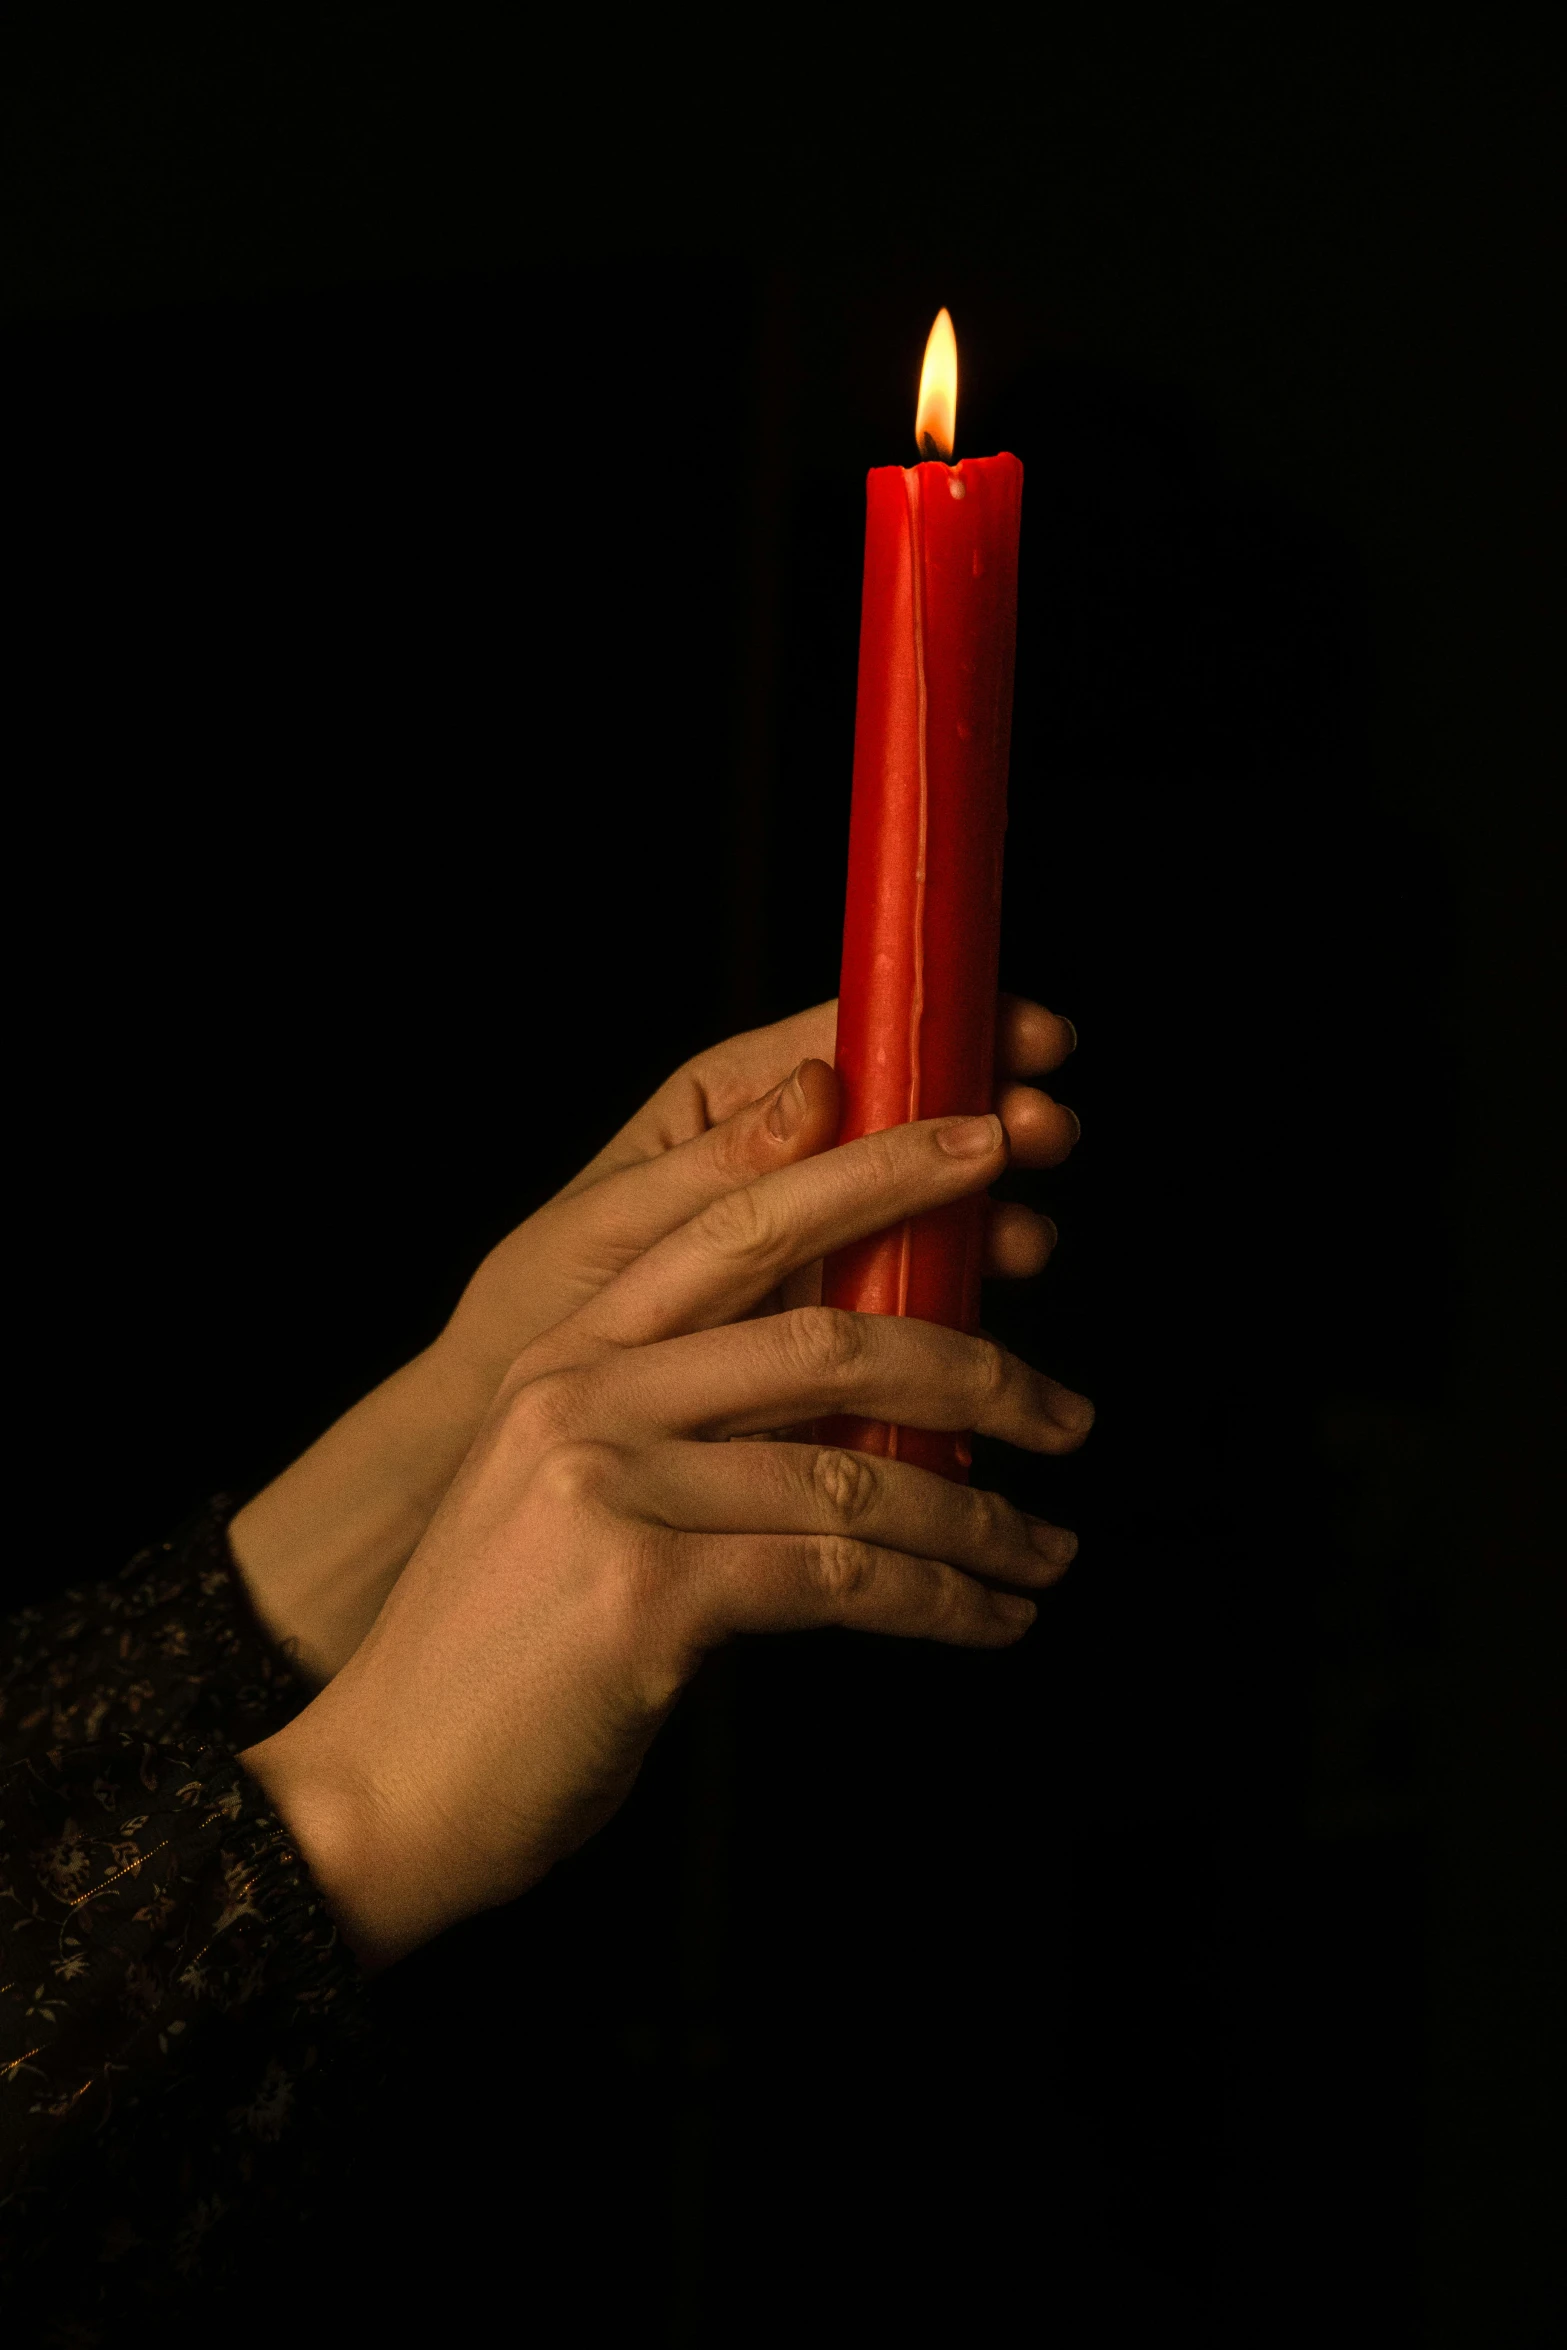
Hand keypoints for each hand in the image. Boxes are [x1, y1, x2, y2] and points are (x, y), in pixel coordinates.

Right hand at [240, 1106, 1092, 1968]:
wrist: (381, 1789)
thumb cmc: (497, 1655)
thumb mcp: (568, 1498)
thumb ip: (684, 1435)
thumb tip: (856, 1429)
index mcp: (569, 1351)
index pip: (739, 1222)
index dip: (872, 1170)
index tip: (978, 1145)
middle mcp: (584, 1396)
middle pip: (825, 1335)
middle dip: (977, 1365)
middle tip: (1068, 1407)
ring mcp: (608, 1488)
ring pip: (855, 1473)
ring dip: (980, 1521)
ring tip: (1047, 1554)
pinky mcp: (644, 1595)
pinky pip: (841, 1576)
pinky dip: (940, 1602)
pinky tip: (990, 1620)